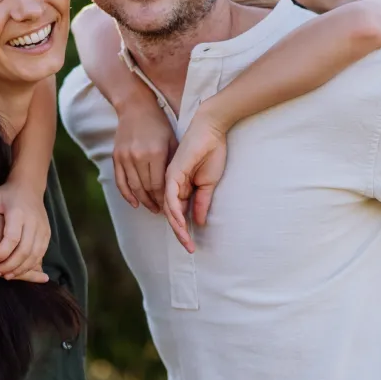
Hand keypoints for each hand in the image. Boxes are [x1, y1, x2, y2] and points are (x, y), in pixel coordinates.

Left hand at [0, 181, 51, 280]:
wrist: (29, 187)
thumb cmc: (6, 194)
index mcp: (18, 213)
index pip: (12, 238)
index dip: (2, 252)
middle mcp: (33, 221)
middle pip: (24, 250)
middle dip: (10, 265)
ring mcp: (42, 228)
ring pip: (35, 254)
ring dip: (21, 268)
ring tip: (6, 276)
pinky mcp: (47, 233)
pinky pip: (41, 253)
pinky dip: (31, 264)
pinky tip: (19, 270)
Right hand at [111, 90, 175, 213]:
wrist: (135, 107)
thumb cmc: (158, 124)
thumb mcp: (172, 141)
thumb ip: (173, 163)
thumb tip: (177, 187)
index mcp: (155, 153)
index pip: (159, 185)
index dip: (165, 198)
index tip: (171, 206)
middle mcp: (138, 156)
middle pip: (146, 188)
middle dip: (155, 202)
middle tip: (162, 211)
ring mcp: (125, 157)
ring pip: (133, 187)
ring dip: (142, 201)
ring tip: (151, 208)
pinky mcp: (116, 156)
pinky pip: (120, 181)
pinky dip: (126, 194)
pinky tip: (134, 203)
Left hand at [162, 111, 228, 251]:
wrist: (211, 131)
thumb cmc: (211, 153)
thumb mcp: (208, 184)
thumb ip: (201, 201)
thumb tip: (197, 221)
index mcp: (181, 186)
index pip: (179, 212)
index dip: (184, 229)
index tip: (192, 245)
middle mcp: (173, 185)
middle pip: (172, 214)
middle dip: (180, 233)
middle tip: (189, 248)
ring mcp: (171, 179)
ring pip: (169, 208)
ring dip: (177, 227)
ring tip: (186, 241)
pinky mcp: (172, 174)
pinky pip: (170, 197)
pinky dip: (174, 211)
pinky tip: (180, 224)